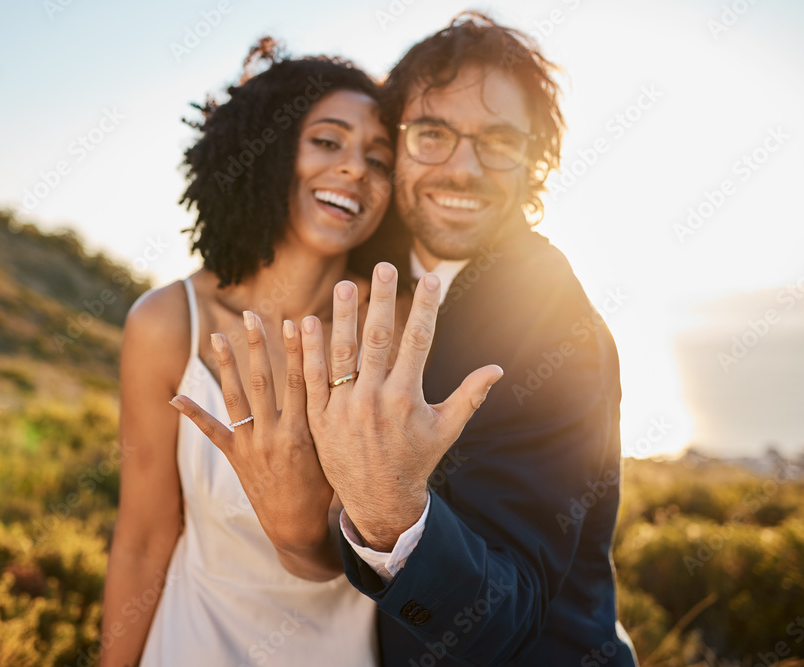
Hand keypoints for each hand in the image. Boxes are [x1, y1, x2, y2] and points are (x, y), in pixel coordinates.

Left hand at [169, 312, 334, 552]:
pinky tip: (175, 397)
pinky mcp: (236, 457)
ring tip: (216, 337)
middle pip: (264, 381)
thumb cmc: (325, 489)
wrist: (298, 529)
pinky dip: (193, 414)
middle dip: (257, 346)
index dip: (297, 350)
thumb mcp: (335, 453)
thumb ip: (333, 420)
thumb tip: (346, 384)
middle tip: (251, 316)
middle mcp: (273, 435)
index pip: (300, 382)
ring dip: (226, 365)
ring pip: (236, 398)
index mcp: (302, 432)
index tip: (295, 322)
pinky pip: (211, 432)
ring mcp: (251, 446)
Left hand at [300, 263, 502, 550]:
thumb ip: (469, 396)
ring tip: (345, 284)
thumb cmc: (416, 462)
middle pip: (378, 339)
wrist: (378, 502)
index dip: (424, 308)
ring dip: (342, 316)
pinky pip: (313, 378)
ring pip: (341, 353)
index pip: (417, 342)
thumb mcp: (445, 431)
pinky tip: (305, 321)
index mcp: (406, 399)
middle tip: (383, 266)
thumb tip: (497, 369)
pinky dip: (308, 350)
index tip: (429, 278)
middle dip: (382, 299)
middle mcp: (374, 400)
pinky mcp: (319, 418)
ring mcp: (343, 408)